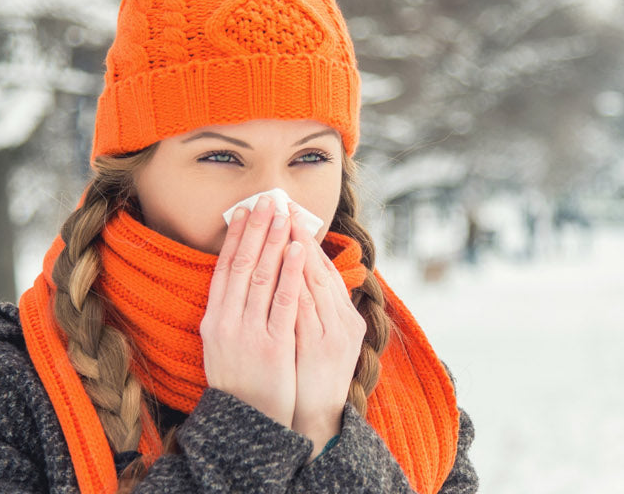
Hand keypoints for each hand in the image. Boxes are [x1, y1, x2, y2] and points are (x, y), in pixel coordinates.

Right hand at [202, 196, 301, 427]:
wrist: (247, 423)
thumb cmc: (241, 385)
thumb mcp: (222, 348)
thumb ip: (227, 315)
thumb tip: (236, 282)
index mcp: (212, 320)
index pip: (224, 269)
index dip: (235, 238)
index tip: (245, 211)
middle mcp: (226, 322)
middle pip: (242, 265)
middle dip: (256, 229)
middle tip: (268, 200)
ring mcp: (248, 333)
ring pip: (263, 276)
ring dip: (275, 241)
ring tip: (286, 215)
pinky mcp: (273, 344)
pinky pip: (284, 301)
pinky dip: (291, 272)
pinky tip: (298, 250)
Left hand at [287, 202, 367, 456]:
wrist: (315, 419)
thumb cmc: (313, 377)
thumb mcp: (318, 339)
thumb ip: (315, 308)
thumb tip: (299, 276)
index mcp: (343, 316)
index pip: (321, 268)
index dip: (303, 238)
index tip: (288, 211)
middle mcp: (343, 320)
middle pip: (318, 269)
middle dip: (297, 235)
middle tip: (281, 205)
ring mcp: (335, 333)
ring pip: (314, 283)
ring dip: (295, 252)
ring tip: (279, 223)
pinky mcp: (323, 347)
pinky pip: (306, 309)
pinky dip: (295, 284)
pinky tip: (285, 263)